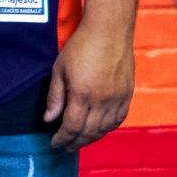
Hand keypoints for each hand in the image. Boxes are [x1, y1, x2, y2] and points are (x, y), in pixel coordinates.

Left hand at [44, 21, 133, 151]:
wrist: (109, 29)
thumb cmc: (81, 45)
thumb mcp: (60, 68)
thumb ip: (55, 96)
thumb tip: (49, 119)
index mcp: (82, 94)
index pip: (71, 127)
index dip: (62, 138)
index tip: (55, 143)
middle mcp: (101, 100)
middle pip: (88, 132)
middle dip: (75, 143)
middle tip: (66, 147)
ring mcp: (117, 98)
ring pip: (104, 129)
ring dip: (91, 138)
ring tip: (80, 140)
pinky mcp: (127, 94)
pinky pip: (118, 119)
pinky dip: (108, 128)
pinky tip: (99, 129)